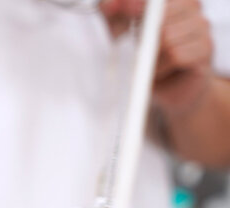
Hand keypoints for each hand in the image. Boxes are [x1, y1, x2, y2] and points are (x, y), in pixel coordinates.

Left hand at [100, 0, 212, 114]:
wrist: (168, 88)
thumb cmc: (144, 56)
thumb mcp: (120, 32)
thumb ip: (112, 13)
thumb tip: (111, 5)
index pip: (154, 0)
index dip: (136, 4)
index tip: (126, 13)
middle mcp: (192, 7)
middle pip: (160, 17)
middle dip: (142, 37)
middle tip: (140, 50)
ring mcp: (203, 26)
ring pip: (168, 38)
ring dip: (151, 57)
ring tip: (151, 64)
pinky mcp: (206, 48)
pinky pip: (177, 55)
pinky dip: (161, 68)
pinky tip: (161, 72)